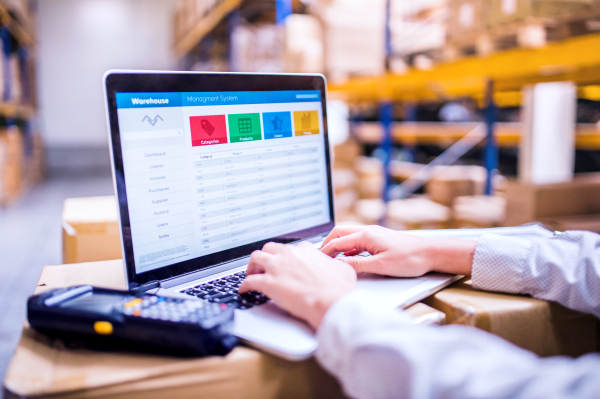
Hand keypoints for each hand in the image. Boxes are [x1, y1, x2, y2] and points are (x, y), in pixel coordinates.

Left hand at [239, 242, 356, 328]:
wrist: (330, 301)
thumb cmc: (338, 288)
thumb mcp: (342, 269)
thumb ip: (334, 264)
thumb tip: (338, 266)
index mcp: (305, 250)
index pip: (291, 248)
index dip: (286, 256)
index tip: (285, 262)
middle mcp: (289, 254)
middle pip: (270, 248)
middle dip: (266, 256)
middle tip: (265, 265)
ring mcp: (277, 267)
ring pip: (256, 258)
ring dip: (252, 266)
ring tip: (251, 273)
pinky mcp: (268, 283)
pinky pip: (250, 281)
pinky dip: (245, 285)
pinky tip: (244, 289)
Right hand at [320, 225, 475, 276]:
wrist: (431, 253)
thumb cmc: (410, 259)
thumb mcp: (381, 266)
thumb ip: (357, 265)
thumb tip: (339, 266)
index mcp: (366, 235)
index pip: (337, 242)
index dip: (324, 252)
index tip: (316, 261)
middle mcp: (368, 231)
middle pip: (339, 233)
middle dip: (327, 244)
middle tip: (319, 257)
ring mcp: (374, 234)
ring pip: (348, 236)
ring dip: (337, 245)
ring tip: (330, 259)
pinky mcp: (380, 239)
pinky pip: (357, 241)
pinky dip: (348, 248)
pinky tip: (348, 258)